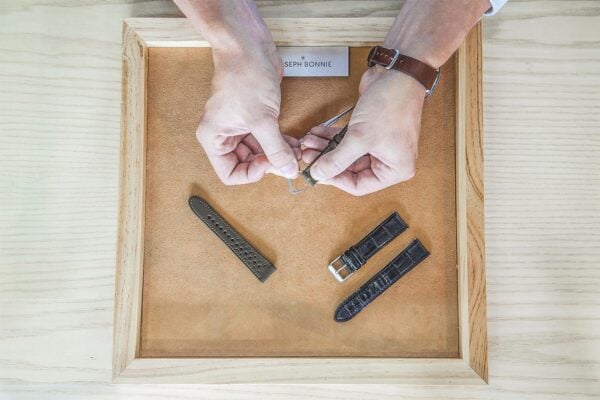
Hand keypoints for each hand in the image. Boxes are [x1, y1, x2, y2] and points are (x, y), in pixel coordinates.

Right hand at [197, 44, 298, 184]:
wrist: (248, 45)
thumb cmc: (243, 75)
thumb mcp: (261, 119)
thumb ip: (275, 148)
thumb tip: (288, 170)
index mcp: (214, 139)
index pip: (230, 174)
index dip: (252, 173)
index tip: (270, 163)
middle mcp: (224, 135)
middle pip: (247, 164)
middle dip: (269, 163)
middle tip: (290, 161)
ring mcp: (240, 126)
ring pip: (260, 152)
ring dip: (279, 154)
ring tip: (297, 153)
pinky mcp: (256, 117)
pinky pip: (268, 138)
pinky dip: (282, 143)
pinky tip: (296, 143)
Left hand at [302, 67, 424, 195]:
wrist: (398, 72)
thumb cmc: (391, 104)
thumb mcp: (360, 138)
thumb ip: (337, 159)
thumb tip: (318, 174)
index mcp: (396, 170)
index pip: (359, 186)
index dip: (335, 179)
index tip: (316, 172)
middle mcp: (389, 160)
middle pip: (350, 170)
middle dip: (327, 161)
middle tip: (307, 155)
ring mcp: (379, 145)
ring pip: (346, 154)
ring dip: (326, 148)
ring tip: (307, 143)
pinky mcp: (370, 130)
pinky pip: (347, 140)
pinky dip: (332, 137)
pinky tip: (316, 134)